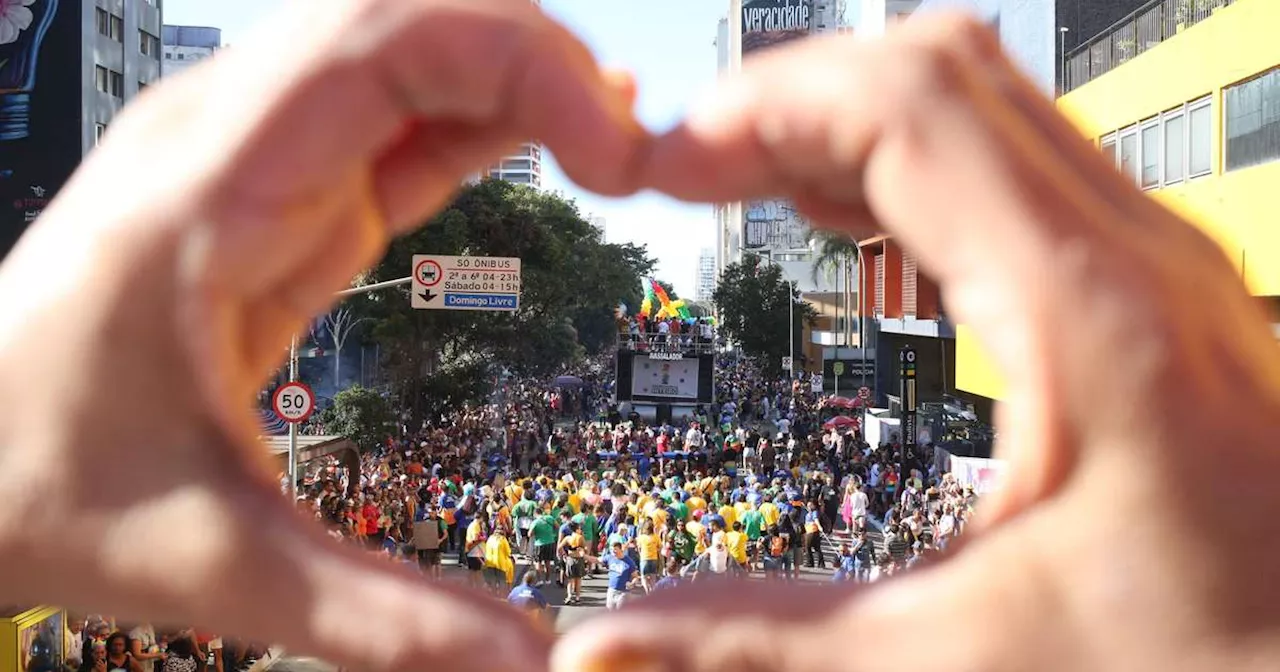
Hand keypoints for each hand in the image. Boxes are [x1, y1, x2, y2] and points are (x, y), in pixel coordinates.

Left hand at [0, 1, 644, 670]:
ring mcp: (257, 159)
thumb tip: (530, 660)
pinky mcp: (282, 197)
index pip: (388, 39)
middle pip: (413, 17)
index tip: (617, 151)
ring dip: (519, 81)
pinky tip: (547, 151)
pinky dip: (486, 120)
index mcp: (212, 188)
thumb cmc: (27, 480)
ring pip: (411, 52)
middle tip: (634, 151)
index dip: (525, 61)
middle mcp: (233, 140)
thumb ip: (375, 617)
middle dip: (539, 60)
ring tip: (615, 149)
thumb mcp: (209, 562)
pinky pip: (400, 119)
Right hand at [552, 13, 1279, 671]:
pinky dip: (919, 171)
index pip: (907, 108)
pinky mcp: (1157, 306)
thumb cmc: (1224, 668)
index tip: (667, 163)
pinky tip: (864, 235)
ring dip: (858, 126)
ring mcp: (1158, 271)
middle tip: (695, 170)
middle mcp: (1137, 260)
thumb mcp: (978, 665)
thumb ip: (774, 645)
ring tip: (754, 192)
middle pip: (944, 72)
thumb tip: (603, 647)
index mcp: (1092, 316)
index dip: (765, 109)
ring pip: (990, 108)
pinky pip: (1023, 173)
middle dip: (797, 100)